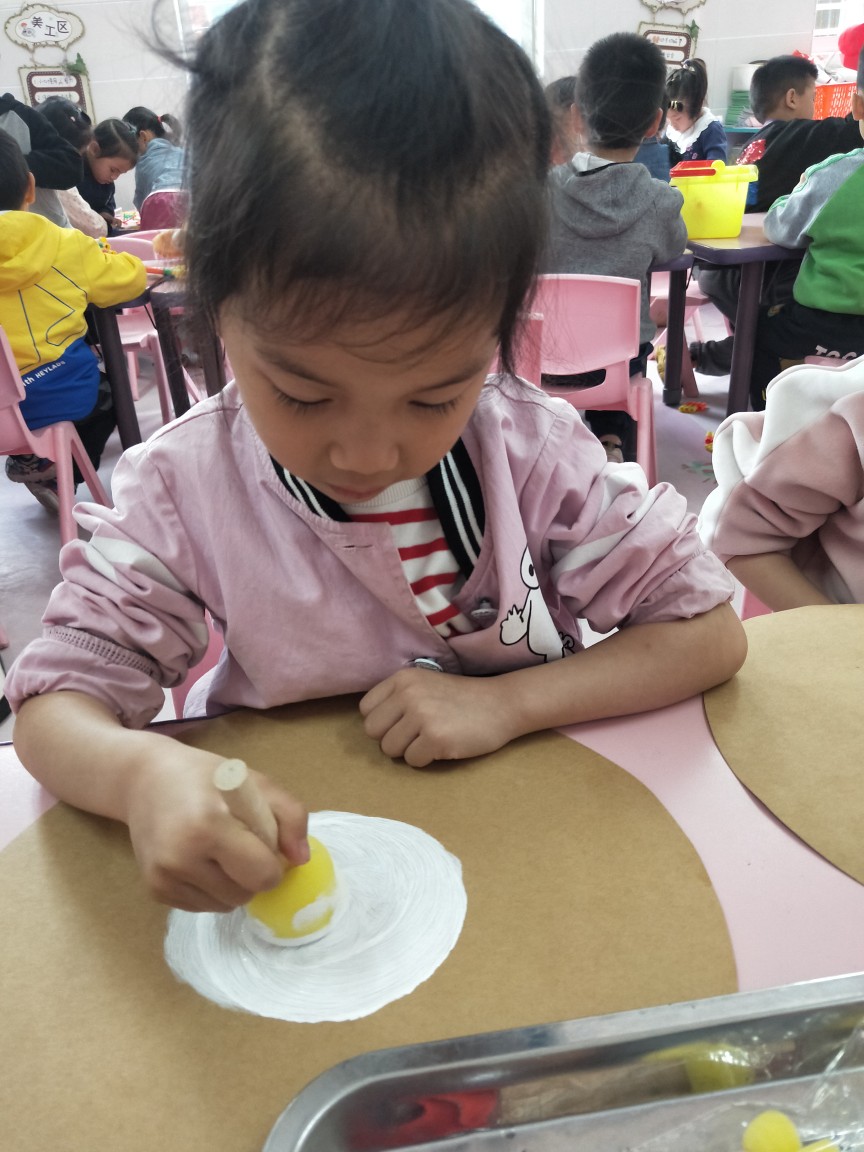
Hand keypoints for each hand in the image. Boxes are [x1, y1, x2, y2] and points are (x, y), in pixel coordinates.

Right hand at [123, 744, 307, 911]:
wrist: (146, 780)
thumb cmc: (207, 779)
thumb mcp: (256, 782)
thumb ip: (290, 815)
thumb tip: (300, 860)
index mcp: (209, 825)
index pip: (262, 874)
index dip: (273, 862)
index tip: (264, 843)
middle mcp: (181, 857)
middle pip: (245, 895)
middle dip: (253, 875)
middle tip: (242, 844)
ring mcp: (164, 877)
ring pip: (225, 906)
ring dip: (233, 885)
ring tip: (220, 851)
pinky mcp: (154, 890)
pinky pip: (202, 907)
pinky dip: (211, 890)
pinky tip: (201, 860)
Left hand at [359, 668, 517, 767]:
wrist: (502, 704)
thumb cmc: (462, 698)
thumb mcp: (425, 684)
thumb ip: (398, 697)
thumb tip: (372, 723)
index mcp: (403, 679)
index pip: (366, 709)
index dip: (382, 721)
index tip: (402, 722)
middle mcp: (409, 694)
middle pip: (373, 731)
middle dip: (391, 738)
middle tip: (415, 735)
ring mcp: (422, 716)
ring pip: (390, 749)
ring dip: (408, 751)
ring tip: (430, 739)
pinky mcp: (436, 739)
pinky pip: (412, 761)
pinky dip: (425, 760)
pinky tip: (443, 746)